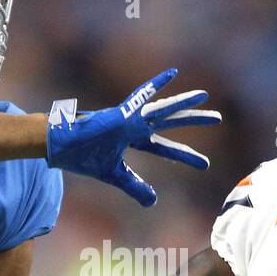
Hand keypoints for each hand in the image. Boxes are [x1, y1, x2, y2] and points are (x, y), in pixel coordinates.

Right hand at [44, 69, 218, 205]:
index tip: (204, 164)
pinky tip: (173, 73)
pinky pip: (141, 98)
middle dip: (194, 120)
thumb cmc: (81, 156)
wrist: (58, 146)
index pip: (165, 148)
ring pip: (162, 109)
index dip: (184, 155)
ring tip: (205, 97)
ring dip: (183, 103)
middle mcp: (135, 126)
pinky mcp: (119, 115)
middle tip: (218, 118)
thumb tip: (154, 202)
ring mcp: (128, 118)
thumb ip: (134, 187)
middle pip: (171, 122)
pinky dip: (155, 86)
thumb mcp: (113, 176)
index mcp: (133, 139)